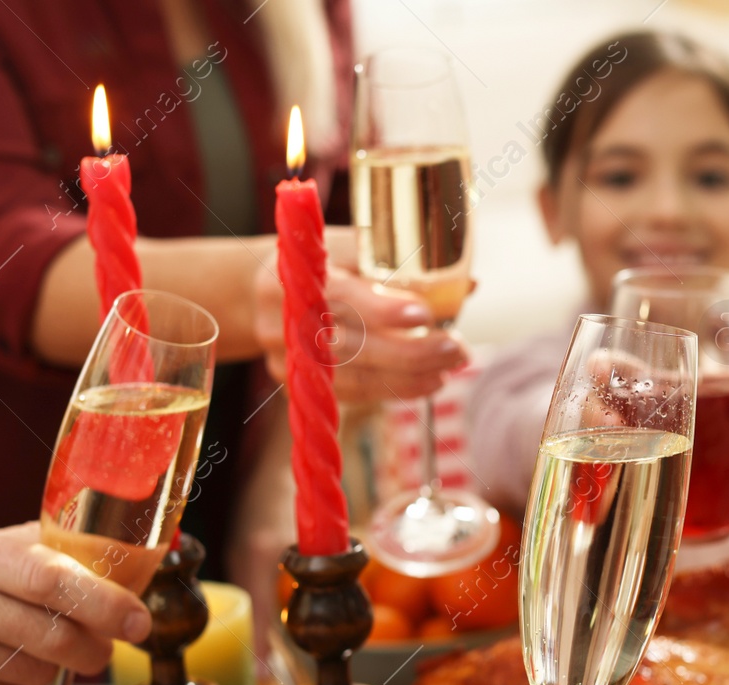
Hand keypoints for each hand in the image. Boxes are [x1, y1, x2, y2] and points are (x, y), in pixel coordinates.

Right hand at [254, 228, 467, 404]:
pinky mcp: (293, 381)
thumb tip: (467, 285)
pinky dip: (394, 389)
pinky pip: (351, 393)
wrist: (260, 290)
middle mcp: (288, 315)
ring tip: (451, 366)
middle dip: (411, 351)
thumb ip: (403, 264)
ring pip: (355, 375)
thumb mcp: (354, 248)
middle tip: (457, 348)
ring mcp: (287, 353)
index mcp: (300, 271)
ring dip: (410, 375)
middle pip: (352, 344)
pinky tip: (428, 382)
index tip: (424, 314)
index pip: (344, 295)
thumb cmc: (325, 263)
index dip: (383, 308)